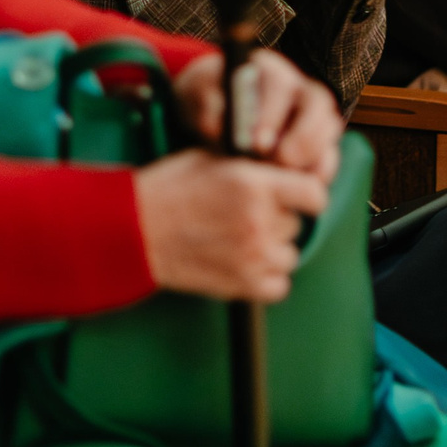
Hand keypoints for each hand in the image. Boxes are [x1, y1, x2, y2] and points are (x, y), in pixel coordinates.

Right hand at [134, 150, 330, 301]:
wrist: (132, 230)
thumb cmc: (167, 189)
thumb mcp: (210, 159)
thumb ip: (251, 167)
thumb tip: (280, 169)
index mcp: (255, 184)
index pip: (314, 193)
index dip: (306, 193)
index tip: (297, 195)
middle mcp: (259, 221)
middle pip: (295, 224)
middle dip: (277, 219)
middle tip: (247, 216)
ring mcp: (252, 257)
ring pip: (289, 255)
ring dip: (272, 249)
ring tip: (243, 241)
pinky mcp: (240, 285)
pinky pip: (279, 286)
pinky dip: (267, 278)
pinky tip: (246, 264)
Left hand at [175, 49, 342, 179]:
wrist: (215, 111)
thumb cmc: (207, 101)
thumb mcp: (197, 98)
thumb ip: (206, 109)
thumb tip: (220, 128)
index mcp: (269, 70)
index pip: (280, 85)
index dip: (272, 115)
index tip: (256, 143)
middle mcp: (298, 88)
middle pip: (318, 105)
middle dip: (302, 136)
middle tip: (279, 161)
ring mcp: (313, 114)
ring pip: (329, 130)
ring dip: (313, 156)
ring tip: (290, 178)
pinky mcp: (318, 140)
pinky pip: (329, 155)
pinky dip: (319, 172)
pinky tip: (299, 187)